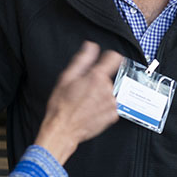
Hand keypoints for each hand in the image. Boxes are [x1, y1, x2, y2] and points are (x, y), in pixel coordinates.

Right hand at [35, 42, 122, 164]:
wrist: (63, 130)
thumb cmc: (61, 106)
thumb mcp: (67, 77)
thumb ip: (82, 59)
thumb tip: (91, 46)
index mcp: (96, 77)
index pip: (115, 58)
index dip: (110, 57)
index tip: (107, 60)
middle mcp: (107, 89)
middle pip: (109, 78)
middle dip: (98, 81)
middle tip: (84, 90)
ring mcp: (112, 103)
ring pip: (110, 92)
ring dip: (101, 95)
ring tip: (86, 103)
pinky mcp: (113, 115)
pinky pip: (112, 106)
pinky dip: (104, 107)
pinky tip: (91, 111)